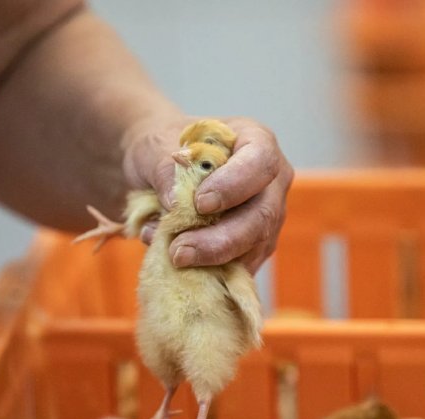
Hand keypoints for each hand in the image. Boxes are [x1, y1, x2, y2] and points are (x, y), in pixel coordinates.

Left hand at [122, 116, 293, 272]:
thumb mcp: (154, 146)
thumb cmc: (164, 148)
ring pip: (255, 247)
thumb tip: (175, 204)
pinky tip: (177, 262)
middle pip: (263, 215)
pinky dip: (208, 270)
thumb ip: (165, 169)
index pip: (261, 162)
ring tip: (172, 255)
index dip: (235, 185)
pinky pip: (240, 266)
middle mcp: (270, 182)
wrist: (160, 172)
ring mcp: (266, 217)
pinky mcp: (253, 248)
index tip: (200, 203)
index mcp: (256, 142)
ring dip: (212, 260)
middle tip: (180, 251)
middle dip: (223, 239)